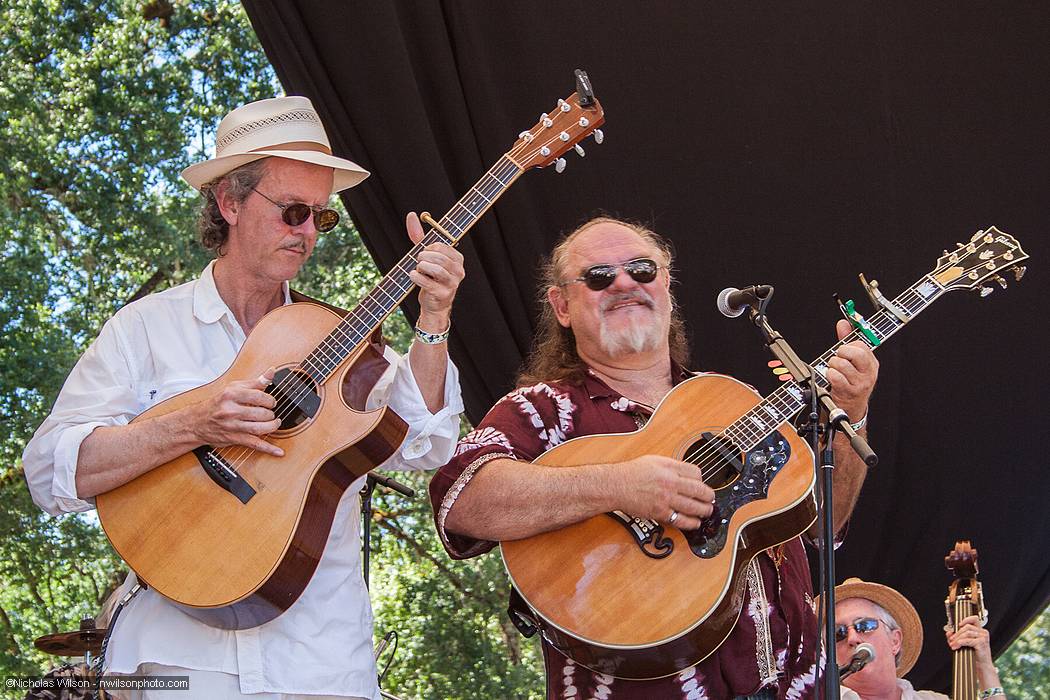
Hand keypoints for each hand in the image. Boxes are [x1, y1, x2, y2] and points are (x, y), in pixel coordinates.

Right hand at [192, 367, 282, 456]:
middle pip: (261, 413)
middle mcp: (231, 410)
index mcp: (231, 394)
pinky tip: (279, 452)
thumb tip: (272, 372)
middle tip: (270, 413)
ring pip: (260, 428)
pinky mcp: (234, 438)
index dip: (270, 400)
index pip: (259, 396)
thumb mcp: (234, 388)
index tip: (271, 402)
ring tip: (275, 423)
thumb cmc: (217, 404)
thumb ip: (255, 382)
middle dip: (271, 413)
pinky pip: (254, 444)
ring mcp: (232, 426)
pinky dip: (269, 448)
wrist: (196, 422)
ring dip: (273, 426)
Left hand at [406, 212, 464, 328]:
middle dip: (423, 257)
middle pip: (439, 257)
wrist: (433, 303)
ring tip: (418, 270)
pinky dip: (416, 277)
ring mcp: (452, 283)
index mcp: (458, 258)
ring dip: (421, 267)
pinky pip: (427, 282)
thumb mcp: (426, 255)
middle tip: (418, 261)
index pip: (442, 246)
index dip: (428, 248)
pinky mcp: (443, 294)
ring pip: (435, 269)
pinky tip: (414, 276)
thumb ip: (419, 236)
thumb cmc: (430, 276)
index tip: (424, 253)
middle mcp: (459, 270)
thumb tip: (412, 215)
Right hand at [611, 455, 715, 529]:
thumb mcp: (654, 460)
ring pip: (693, 507)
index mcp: (670, 469)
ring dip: (704, 510)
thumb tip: (687, 472)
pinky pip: (680, 521)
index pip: (696, 473)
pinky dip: (691, 523)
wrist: (615, 486)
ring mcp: (666, 500)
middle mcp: (670, 484)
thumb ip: (672, 465)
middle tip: (711, 499)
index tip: (701, 483)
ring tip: (707, 511)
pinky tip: (695, 523)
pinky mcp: (660, 513)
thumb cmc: (632, 472)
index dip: (702, 479)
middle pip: (699, 491)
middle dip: (709, 496)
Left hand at [828, 319, 878, 421]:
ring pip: (841, 364)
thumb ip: (847, 341)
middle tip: (839, 359)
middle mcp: (869, 373)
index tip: (844, 349)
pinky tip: (832, 379)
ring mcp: (860, 383)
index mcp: (871, 363)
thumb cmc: (851, 382)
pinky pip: (835, 376)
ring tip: (834, 371)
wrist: (851, 407)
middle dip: (841, 353)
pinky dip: (829, 375)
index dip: (848, 345)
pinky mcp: (850, 392)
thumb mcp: (853, 362)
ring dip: (832, 365)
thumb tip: (843, 323)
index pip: (861, 345)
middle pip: (855, 353)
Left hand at [947, 615, 993, 665]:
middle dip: (956, 633)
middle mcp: (982, 632)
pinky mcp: (982, 643)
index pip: (974, 619)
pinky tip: (957, 646)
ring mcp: (983, 637)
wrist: (982, 665)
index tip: (958, 624)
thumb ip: (956, 637)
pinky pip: (968, 640)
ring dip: (957, 638)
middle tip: (951, 639)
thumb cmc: (974, 654)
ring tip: (952, 644)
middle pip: (967, 627)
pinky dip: (960, 642)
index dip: (966, 619)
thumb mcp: (963, 643)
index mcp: (979, 630)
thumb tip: (949, 632)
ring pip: (967, 633)